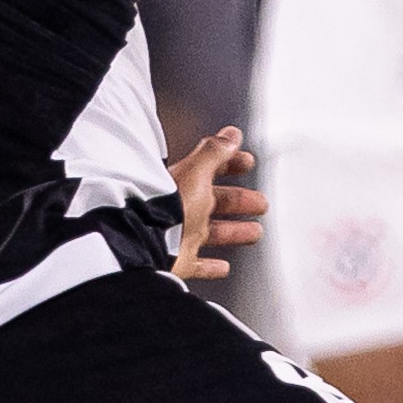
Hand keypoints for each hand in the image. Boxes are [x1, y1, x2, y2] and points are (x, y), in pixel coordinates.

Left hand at [168, 125, 266, 279]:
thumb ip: (214, 152)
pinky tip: (222, 267)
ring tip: (254, 232)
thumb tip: (230, 134)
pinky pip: (197, 265)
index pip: (210, 167)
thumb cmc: (168, 208)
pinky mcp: (177, 261)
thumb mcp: (196, 173)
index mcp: (183, 184)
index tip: (246, 162)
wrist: (144, 244)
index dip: (230, 163)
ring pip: (211, 233)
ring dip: (233, 231)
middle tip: (258, 202)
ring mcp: (178, 236)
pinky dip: (211, 266)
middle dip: (239, 200)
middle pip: (215, 202)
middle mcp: (180, 209)